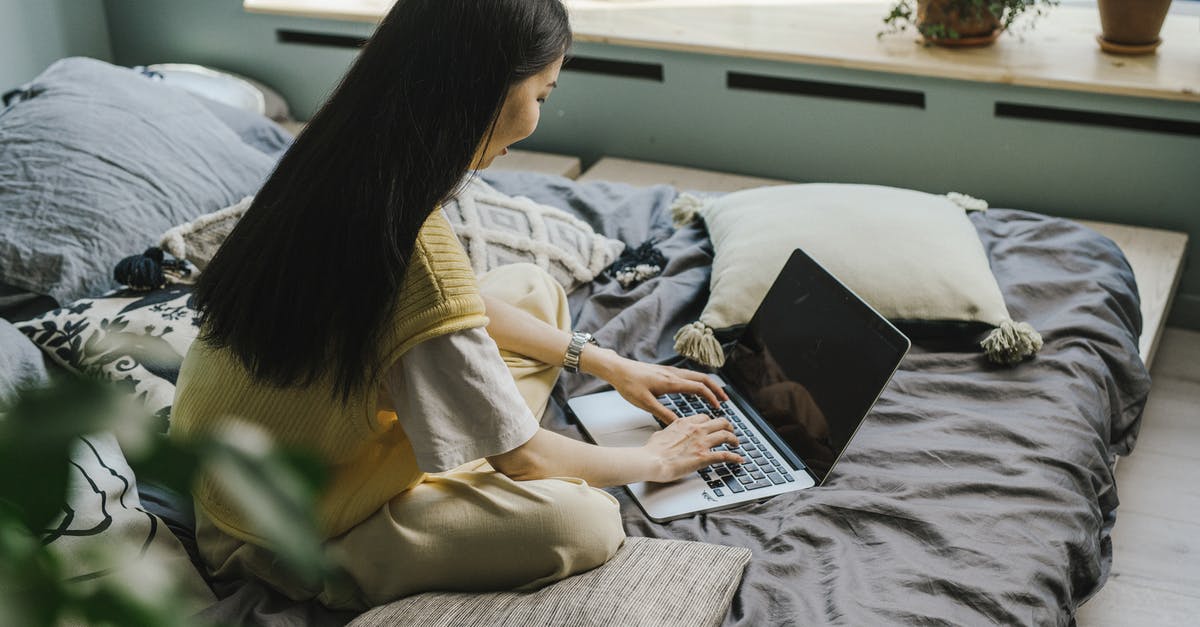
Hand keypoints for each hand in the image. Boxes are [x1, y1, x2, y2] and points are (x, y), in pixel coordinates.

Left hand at [582, 348, 728, 424]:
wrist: (617, 369)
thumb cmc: (629, 385)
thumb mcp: (645, 403)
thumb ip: (663, 414)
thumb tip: (679, 424)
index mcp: (671, 382)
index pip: (699, 387)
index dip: (711, 397)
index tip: (719, 407)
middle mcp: (674, 374)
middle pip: (702, 378)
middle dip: (716, 389)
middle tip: (725, 400)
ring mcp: (670, 371)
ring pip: (695, 375)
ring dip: (707, 384)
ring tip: (714, 395)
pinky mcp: (665, 371)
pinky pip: (687, 375)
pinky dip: (697, 381)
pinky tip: (695, 389)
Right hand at [642, 414, 742, 482]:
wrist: (651, 461)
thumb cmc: (652, 451)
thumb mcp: (660, 434)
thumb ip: (669, 432)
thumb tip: (667, 434)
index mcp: (685, 423)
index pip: (705, 417)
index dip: (712, 422)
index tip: (714, 426)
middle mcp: (696, 430)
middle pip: (720, 422)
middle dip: (728, 427)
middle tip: (730, 431)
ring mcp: (701, 442)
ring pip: (726, 435)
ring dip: (734, 439)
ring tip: (736, 443)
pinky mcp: (704, 457)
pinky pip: (725, 455)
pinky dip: (734, 457)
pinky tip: (739, 459)